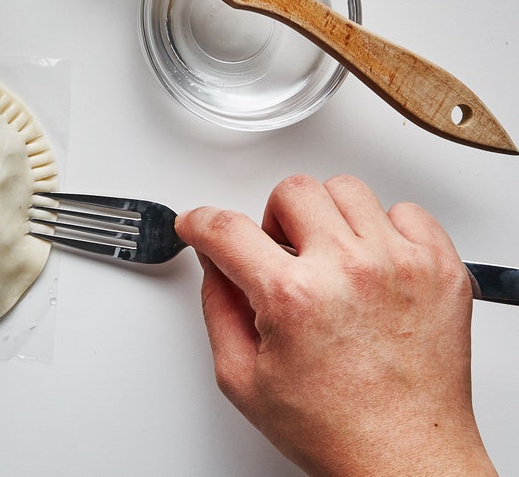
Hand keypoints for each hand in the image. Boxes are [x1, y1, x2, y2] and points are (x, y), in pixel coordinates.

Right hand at [176, 174, 493, 476]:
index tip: (199, 225)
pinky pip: (407, 212)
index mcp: (293, 296)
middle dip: (271, 220)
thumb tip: (215, 263)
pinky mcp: (441, 270)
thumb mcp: (243, 378)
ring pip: (347, 191)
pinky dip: (385, 228)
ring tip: (329, 258)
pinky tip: (373, 263)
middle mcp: (349, 270)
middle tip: (278, 254)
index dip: (200, 222)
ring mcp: (401, 265)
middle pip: (292, 191)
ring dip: (328, 218)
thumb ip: (218, 308)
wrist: (407, 460)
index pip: (226, 228)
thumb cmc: (337, 429)